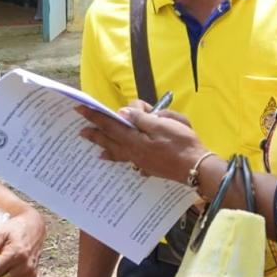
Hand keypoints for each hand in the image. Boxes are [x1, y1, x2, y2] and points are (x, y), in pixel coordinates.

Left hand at [76, 104, 204, 184]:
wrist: (195, 167)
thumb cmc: (181, 143)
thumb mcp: (163, 124)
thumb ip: (141, 118)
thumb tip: (122, 113)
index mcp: (135, 139)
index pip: (111, 124)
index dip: (96, 116)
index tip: (80, 110)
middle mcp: (134, 152)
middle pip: (111, 140)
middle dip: (96, 134)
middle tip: (81, 131)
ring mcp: (141, 161)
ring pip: (118, 152)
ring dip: (106, 147)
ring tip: (95, 148)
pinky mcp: (150, 166)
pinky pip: (128, 160)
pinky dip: (120, 158)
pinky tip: (121, 160)